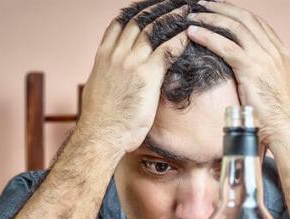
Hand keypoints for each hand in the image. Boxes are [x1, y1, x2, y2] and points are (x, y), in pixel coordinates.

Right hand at [79, 4, 189, 152]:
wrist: (101, 134)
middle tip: (172, 3)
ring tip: (186, 10)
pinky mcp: (147, 74)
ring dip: (172, 17)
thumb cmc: (101, 121)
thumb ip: (107, 78)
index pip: (119, 25)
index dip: (135, 13)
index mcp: (103, 57)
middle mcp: (116, 54)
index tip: (147, 8)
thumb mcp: (98, 92)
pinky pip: (167, 49)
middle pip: (138, 21)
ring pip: (154, 29)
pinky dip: (180, 38)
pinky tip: (191, 32)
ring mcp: (130, 62)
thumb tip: (111, 80)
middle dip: (156, 9)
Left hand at [186, 1, 289, 147]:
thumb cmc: (278, 117)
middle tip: (202, 4)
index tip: (220, 9)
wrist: (288, 129)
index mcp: (280, 53)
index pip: (256, 23)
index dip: (236, 13)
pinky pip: (225, 46)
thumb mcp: (271, 89)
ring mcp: (264, 58)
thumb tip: (243, 75)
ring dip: (210, 18)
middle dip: (221, 8)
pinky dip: (207, 36)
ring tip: (192, 15)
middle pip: (244, 18)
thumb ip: (259, 76)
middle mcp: (274, 50)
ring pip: (234, 27)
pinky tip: (192, 32)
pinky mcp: (252, 69)